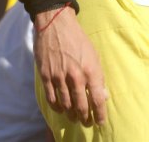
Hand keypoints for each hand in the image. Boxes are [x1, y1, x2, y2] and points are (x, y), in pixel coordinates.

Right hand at [33, 6, 108, 126]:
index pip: (98, 99)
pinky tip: (61, 109)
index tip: (100, 122)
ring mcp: (59, 77)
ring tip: (75, 118)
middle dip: (85, 118)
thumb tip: (103, 95)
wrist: (56, 25)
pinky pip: (51, 98)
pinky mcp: (45, 76)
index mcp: (91, 70)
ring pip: (66, 105)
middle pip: (81, 106)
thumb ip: (98, 76)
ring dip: (71, 115)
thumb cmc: (78, 39)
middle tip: (87, 122)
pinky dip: (56, 107)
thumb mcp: (94, 55)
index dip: (100, 114)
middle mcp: (75, 76)